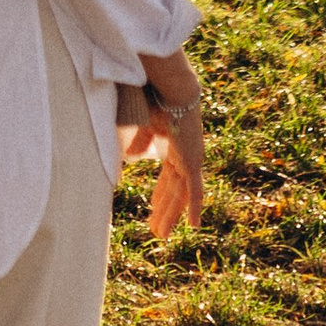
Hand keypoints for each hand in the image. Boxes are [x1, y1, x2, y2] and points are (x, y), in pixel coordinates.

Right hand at [136, 100, 204, 239]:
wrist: (172, 90)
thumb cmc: (158, 100)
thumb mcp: (145, 124)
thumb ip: (141, 140)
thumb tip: (130, 154)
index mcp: (176, 148)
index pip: (169, 178)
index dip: (161, 195)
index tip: (154, 209)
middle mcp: (186, 157)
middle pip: (174, 191)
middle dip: (165, 211)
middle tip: (158, 230)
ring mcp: (191, 160)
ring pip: (181, 196)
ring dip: (171, 215)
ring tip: (161, 234)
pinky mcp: (192, 163)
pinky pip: (193, 191)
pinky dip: (194, 208)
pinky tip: (194, 226)